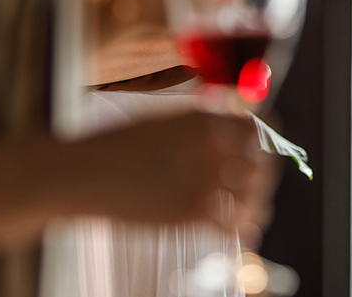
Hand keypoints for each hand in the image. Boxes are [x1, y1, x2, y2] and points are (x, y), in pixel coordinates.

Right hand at [78, 112, 275, 237]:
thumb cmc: (117, 145)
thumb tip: (229, 127)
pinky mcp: (192, 212)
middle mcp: (212, 146)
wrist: (85, 173)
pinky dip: (243, 229)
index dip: (266, 141)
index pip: (259, 128)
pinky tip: (243, 232)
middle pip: (262, 165)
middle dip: (263, 178)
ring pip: (253, 197)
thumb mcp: (163, 120)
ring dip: (254, 206)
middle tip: (256, 187)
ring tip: (250, 213)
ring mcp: (204, 180)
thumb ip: (200, 124)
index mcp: (205, 119)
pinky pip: (234, 223)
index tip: (264, 153)